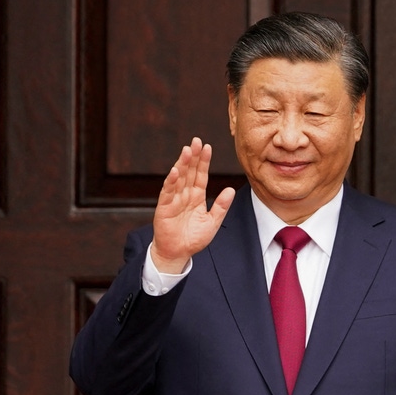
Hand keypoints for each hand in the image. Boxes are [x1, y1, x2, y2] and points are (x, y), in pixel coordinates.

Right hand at [150, 137, 235, 273]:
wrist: (178, 253)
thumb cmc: (194, 239)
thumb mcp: (213, 222)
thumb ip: (221, 206)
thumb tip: (231, 190)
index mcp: (197, 196)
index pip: (201, 175)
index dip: (204, 161)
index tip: (207, 147)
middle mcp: (185, 194)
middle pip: (189, 172)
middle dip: (193, 156)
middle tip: (196, 141)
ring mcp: (174, 200)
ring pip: (179, 178)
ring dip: (182, 164)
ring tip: (186, 151)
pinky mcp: (164, 207)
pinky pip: (168, 192)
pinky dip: (171, 182)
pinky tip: (175, 171)